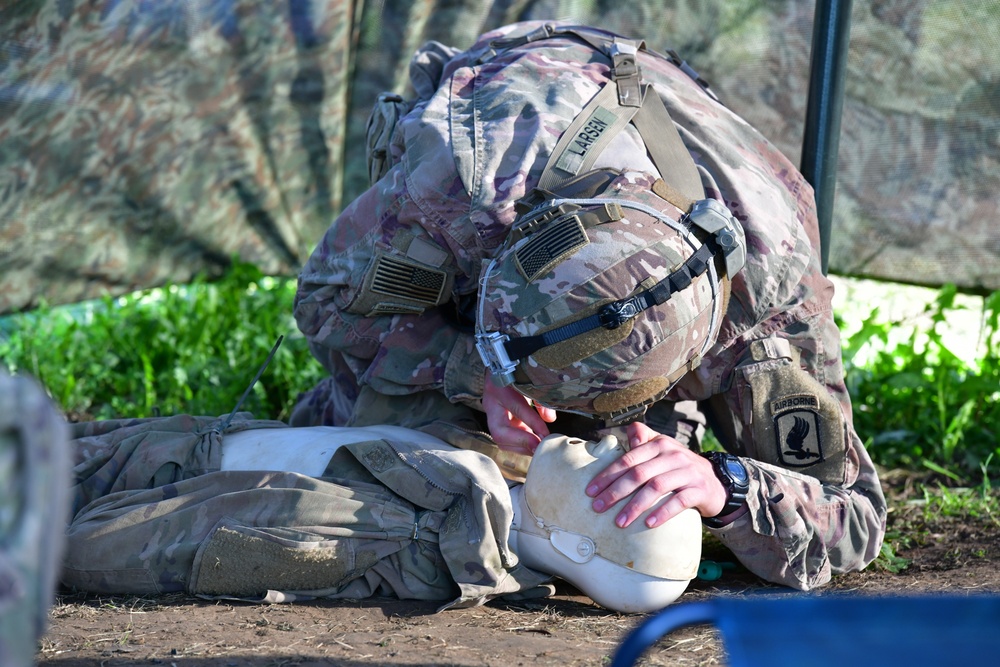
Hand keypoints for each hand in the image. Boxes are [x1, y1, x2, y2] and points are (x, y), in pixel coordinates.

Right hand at [482, 369, 556, 455]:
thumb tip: (550, 419)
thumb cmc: (517, 372)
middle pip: (500, 432)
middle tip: (540, 447)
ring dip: (521, 447)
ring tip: (539, 448)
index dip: (532, 423)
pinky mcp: (497, 422)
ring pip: (500, 439)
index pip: (516, 408)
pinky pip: (506, 439)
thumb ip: (540, 398)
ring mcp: (492, 415)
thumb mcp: (529, 380)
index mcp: (499, 387)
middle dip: (521, 442)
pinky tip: (534, 443)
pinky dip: (520, 444)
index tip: (546, 435)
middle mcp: (491, 404)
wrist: (500, 366)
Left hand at [585, 422, 728, 527]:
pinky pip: (679, 502)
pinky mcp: (699, 490)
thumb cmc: (679, 467)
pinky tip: (649, 524)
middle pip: (639, 474)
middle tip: (598, 507)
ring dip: (635, 506)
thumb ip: (643, 439)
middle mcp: (673, 455)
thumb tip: (627, 432)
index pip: (628, 459)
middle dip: (615, 492)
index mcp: (659, 444)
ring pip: (656, 488)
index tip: (591, 490)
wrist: (715, 481)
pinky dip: (662, 513)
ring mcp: (687, 472)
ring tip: (619, 521)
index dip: (608, 475)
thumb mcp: (662, 450)